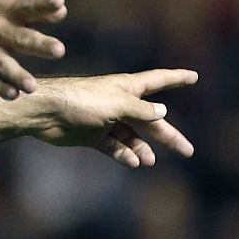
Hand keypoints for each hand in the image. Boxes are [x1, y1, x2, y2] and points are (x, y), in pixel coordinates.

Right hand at [0, 0, 67, 99]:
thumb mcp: (5, 10)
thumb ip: (36, 12)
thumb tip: (62, 10)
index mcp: (4, 12)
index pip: (27, 7)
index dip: (43, 5)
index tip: (60, 1)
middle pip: (18, 37)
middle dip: (38, 44)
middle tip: (59, 50)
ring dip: (16, 74)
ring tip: (33, 87)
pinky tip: (13, 95)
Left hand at [28, 68, 198, 165]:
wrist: (45, 113)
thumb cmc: (80, 100)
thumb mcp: (116, 103)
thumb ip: (140, 110)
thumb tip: (163, 112)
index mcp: (126, 88)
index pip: (157, 80)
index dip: (176, 78)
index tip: (194, 77)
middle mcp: (118, 103)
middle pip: (150, 119)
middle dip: (168, 134)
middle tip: (188, 150)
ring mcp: (105, 120)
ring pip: (131, 136)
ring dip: (142, 148)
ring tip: (149, 161)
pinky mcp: (91, 135)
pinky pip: (113, 147)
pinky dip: (123, 154)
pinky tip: (133, 162)